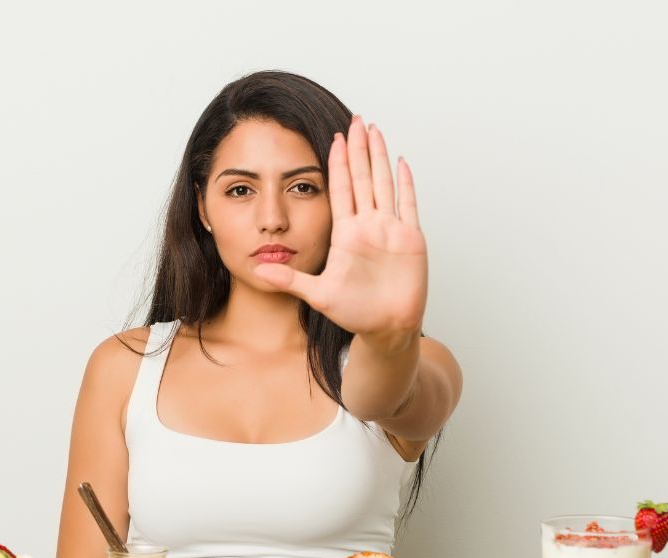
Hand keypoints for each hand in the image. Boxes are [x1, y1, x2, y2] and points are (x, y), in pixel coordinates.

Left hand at [253, 115, 426, 347]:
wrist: (386, 328)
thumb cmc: (355, 313)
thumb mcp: (318, 294)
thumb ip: (290, 280)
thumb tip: (256, 272)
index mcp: (346, 234)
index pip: (341, 189)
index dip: (338, 163)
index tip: (333, 137)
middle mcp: (368, 226)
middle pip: (363, 178)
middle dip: (359, 148)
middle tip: (355, 119)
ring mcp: (390, 230)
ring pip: (384, 184)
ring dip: (379, 157)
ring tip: (374, 130)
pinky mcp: (410, 239)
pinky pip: (408, 205)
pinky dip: (406, 183)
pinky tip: (401, 162)